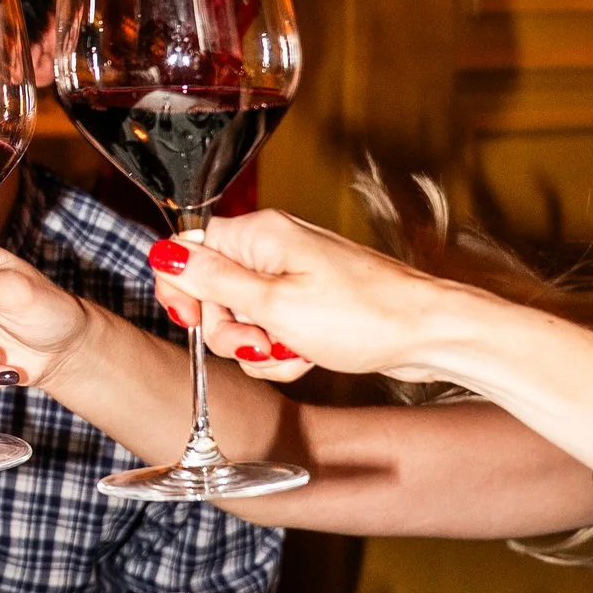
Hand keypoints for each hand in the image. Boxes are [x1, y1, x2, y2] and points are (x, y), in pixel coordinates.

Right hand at [150, 211, 458, 380]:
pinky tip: (307, 357)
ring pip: (243, 319)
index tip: (191, 319)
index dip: (183, 288)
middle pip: (214, 292)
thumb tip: (164, 254)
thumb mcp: (275, 304)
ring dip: (259, 348)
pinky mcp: (309, 304)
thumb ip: (213, 281)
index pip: (190, 247)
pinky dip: (283, 352)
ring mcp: (293, 277)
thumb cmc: (363, 315)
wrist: (428, 334)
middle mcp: (273, 249)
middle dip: (230, 330)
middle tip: (260, 345)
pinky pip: (273, 331)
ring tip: (292, 352)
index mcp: (259, 235)